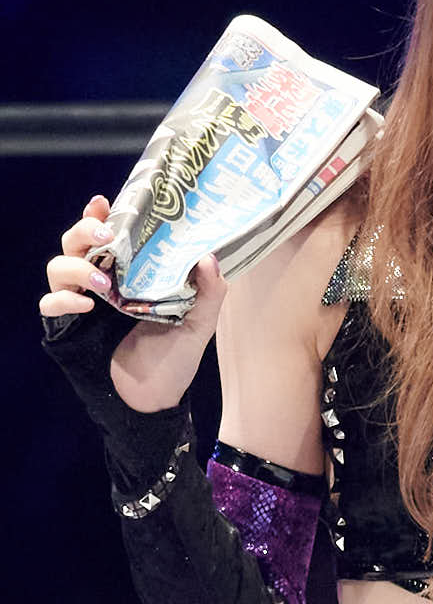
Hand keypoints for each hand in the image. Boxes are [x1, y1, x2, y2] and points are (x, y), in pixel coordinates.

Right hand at [42, 194, 227, 412]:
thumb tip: (208, 256)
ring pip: (57, 267)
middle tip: (107, 235)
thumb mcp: (200, 322)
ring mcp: (83, 305)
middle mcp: (103, 283)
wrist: (155, 402)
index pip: (108, 235)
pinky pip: (50, 306)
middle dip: (84, 230)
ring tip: (104, 281)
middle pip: (75, 241)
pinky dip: (62, 301)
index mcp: (131, 274)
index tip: (103, 201)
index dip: (100, 215)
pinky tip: (87, 307)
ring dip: (76, 266)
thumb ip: (210, 290)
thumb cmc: (175, 359)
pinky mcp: (68, 330)